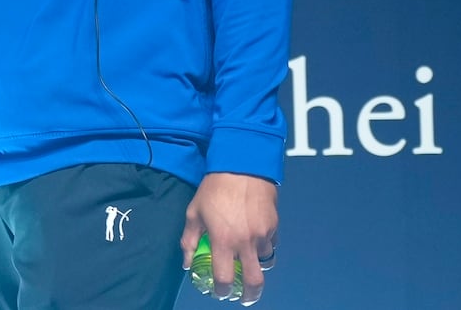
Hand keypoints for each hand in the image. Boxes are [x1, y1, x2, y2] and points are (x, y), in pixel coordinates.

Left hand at [181, 173, 277, 304]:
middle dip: (249, 294)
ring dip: (256, 265)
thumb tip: (186, 263)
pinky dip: (264, 245)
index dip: (222, 291)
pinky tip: (255, 236)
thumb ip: (189, 240)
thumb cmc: (214, 187)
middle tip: (244, 296)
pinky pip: (271, 243)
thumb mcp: (194, 212)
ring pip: (264, 261)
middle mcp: (245, 242)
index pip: (224, 279)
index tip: (220, 292)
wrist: (242, 163)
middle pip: (254, 282)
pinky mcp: (274, 224)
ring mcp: (263, 234)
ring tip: (248, 260)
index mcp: (223, 241)